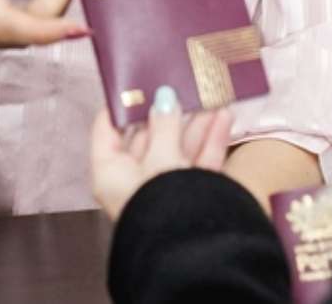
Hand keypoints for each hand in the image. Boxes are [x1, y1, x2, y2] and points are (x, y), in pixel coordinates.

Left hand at [90, 86, 233, 220]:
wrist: (196, 250)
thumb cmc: (164, 199)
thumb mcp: (161, 155)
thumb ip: (164, 123)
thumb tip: (164, 97)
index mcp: (111, 173)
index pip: (108, 131)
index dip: (121, 105)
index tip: (136, 80)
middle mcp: (135, 181)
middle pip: (150, 137)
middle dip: (168, 110)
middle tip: (179, 82)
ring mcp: (165, 188)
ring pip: (179, 148)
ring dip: (195, 122)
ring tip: (209, 93)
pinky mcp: (192, 195)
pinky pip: (199, 163)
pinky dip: (211, 140)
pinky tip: (224, 116)